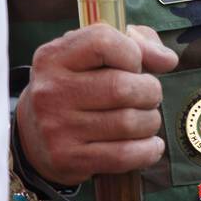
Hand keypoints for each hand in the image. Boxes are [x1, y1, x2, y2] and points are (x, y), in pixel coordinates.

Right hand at [15, 23, 178, 186]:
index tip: (136, 65)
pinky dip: (147, 150)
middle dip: (150, 91)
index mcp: (54, 56)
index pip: (102, 41)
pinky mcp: (68, 159)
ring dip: (150, 120)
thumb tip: (167, 60)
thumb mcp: (93, 53)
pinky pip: (123, 156)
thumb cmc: (76, 84)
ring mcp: (58, 128)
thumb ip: (136, 42)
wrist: (34, 134)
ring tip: (146, 118)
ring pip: (128, 122)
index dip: (132, 52)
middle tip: (149, 95)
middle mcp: (51, 90)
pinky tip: (151, 144)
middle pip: (121, 87)